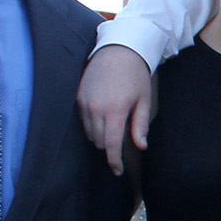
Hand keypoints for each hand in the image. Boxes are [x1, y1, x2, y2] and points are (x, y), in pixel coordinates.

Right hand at [79, 46, 153, 174]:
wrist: (118, 49)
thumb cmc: (135, 74)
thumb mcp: (143, 100)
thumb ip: (140, 125)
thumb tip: (141, 146)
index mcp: (114, 110)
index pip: (111, 145)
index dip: (114, 161)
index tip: (117, 171)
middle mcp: (95, 109)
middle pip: (99, 142)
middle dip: (110, 146)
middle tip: (122, 138)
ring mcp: (84, 103)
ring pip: (89, 133)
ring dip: (101, 135)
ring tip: (114, 122)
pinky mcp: (77, 97)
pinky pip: (83, 120)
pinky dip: (92, 124)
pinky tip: (104, 114)